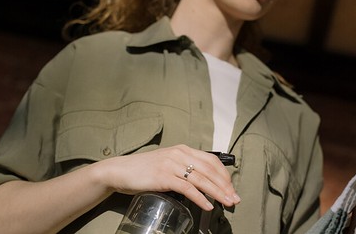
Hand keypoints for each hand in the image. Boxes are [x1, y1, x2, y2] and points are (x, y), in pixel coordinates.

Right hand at [95, 145, 240, 209]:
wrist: (120, 171)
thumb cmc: (144, 170)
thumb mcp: (168, 163)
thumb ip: (184, 168)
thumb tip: (202, 182)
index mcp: (183, 150)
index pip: (211, 160)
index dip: (224, 175)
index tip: (231, 188)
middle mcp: (179, 154)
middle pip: (210, 170)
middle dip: (225, 186)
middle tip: (234, 198)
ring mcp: (171, 165)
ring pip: (202, 179)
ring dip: (217, 193)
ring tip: (227, 203)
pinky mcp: (164, 177)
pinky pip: (187, 188)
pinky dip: (200, 198)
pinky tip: (207, 205)